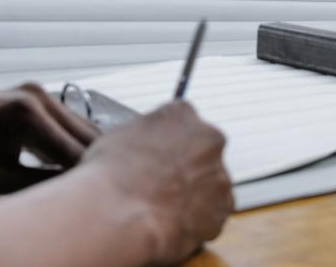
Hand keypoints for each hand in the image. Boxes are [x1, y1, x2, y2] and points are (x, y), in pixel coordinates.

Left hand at [0, 83, 100, 193]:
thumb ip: (37, 184)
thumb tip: (74, 194)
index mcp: (26, 115)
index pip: (76, 153)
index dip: (89, 179)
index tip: (96, 202)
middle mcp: (39, 96)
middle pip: (88, 137)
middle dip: (95, 166)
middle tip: (97, 198)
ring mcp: (41, 92)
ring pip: (84, 129)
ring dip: (87, 156)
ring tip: (85, 185)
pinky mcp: (41, 96)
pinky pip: (70, 124)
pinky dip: (75, 146)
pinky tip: (70, 169)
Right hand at [82, 101, 232, 265]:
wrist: (120, 215)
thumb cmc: (112, 174)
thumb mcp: (119, 135)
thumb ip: (144, 133)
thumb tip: (143, 143)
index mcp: (181, 114)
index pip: (182, 120)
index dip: (168, 141)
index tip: (159, 154)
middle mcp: (209, 139)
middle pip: (202, 150)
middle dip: (186, 165)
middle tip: (160, 182)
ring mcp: (219, 175)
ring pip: (209, 182)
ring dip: (192, 192)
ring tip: (161, 206)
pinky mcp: (223, 209)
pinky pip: (212, 212)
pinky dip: (197, 218)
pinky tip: (170, 221)